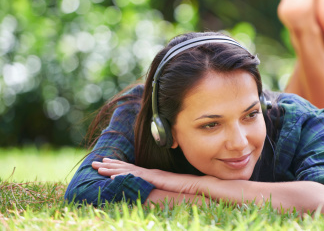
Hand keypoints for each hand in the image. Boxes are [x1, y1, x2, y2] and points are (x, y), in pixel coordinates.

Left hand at [91, 158, 207, 194]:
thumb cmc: (190, 187)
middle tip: (95, 163)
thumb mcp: (173, 187)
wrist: (201, 185)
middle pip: (127, 167)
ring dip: (112, 169)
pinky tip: (112, 177)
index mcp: (154, 175)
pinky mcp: (155, 179)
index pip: (133, 169)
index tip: (107, 163)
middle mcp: (151, 172)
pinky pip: (136, 177)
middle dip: (110, 164)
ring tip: (97, 167)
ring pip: (128, 170)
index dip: (119, 165)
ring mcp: (152, 174)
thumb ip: (165, 187)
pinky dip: (123, 175)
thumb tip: (159, 189)